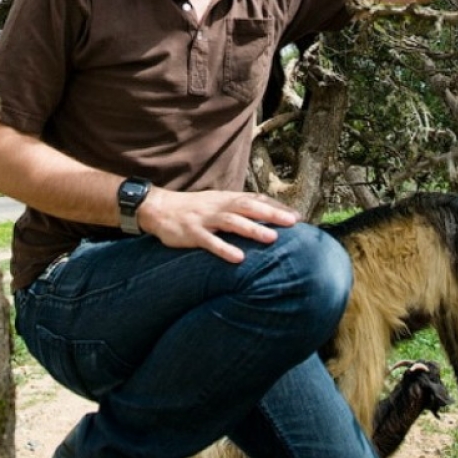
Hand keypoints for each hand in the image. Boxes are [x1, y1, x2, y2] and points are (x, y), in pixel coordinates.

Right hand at [137, 186, 299, 263]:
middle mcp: (218, 206)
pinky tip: (238, 258)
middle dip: (271, 214)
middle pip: (248, 207)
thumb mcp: (216, 203)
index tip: (297, 217)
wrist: (159, 209)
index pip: (255, 199)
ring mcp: (205, 219)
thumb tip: (265, 213)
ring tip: (272, 238)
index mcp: (225, 199)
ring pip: (232, 222)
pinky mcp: (192, 234)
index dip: (276, 207)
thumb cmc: (193, 209)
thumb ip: (238, 208)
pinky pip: (210, 241)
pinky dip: (224, 249)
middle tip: (292, 222)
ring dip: (252, 229)